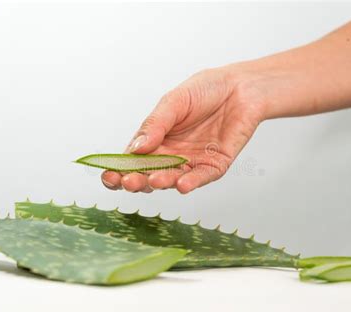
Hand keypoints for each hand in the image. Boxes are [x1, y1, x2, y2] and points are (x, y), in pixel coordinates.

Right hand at [101, 66, 267, 193]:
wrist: (241, 87)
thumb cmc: (205, 90)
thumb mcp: (174, 102)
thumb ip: (155, 124)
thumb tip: (134, 148)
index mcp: (155, 140)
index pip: (132, 160)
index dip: (119, 170)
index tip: (108, 175)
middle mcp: (171, 155)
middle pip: (148, 174)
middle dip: (136, 180)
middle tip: (127, 181)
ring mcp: (192, 162)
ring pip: (172, 179)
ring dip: (162, 182)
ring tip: (153, 180)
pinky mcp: (214, 165)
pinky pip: (201, 177)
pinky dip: (192, 182)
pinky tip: (181, 185)